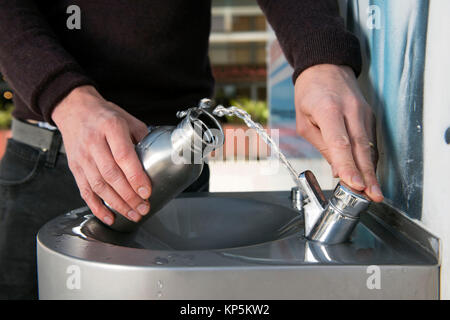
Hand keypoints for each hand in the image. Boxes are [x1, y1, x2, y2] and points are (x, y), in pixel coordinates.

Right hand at [52, 85, 151, 224]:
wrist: (73, 108)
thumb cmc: (103, 114)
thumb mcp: (127, 119)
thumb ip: (142, 137)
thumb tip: (159, 156)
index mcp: (111, 128)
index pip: (124, 156)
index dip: (136, 177)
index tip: (147, 191)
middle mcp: (94, 143)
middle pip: (111, 175)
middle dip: (129, 196)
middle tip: (143, 208)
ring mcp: (82, 157)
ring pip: (99, 186)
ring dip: (117, 204)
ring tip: (133, 214)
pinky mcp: (75, 167)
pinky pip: (85, 191)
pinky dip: (97, 207)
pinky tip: (109, 217)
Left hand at [294, 64, 382, 201]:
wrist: (326, 66)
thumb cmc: (310, 93)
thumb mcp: (304, 121)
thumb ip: (321, 145)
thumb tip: (338, 170)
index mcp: (328, 109)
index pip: (340, 142)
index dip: (347, 165)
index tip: (354, 184)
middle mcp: (350, 110)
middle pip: (360, 147)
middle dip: (366, 174)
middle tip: (372, 196)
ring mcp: (363, 112)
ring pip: (368, 145)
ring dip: (371, 170)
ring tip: (374, 192)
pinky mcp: (370, 115)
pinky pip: (369, 140)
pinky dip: (369, 159)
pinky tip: (369, 175)